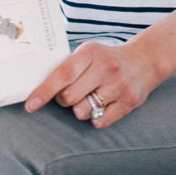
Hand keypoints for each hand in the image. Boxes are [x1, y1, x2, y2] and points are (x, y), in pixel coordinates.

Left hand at [24, 40, 158, 129]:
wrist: (145, 60)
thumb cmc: (106, 59)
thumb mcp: (88, 53)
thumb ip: (67, 67)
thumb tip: (36, 89)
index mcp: (91, 52)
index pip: (63, 74)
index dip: (44, 91)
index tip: (31, 105)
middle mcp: (106, 67)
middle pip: (69, 97)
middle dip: (64, 100)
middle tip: (72, 93)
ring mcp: (119, 85)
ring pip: (82, 112)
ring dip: (81, 109)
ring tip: (91, 97)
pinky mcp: (129, 102)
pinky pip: (99, 122)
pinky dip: (96, 118)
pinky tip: (104, 104)